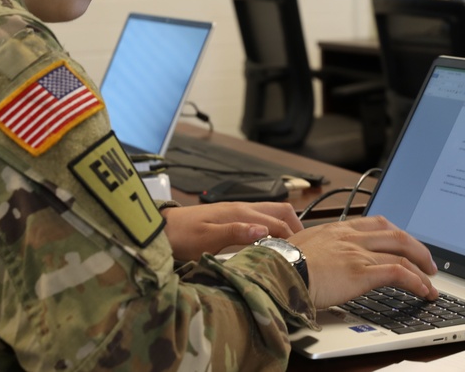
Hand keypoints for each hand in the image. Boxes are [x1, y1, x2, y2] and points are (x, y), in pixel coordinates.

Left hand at [162, 202, 303, 260]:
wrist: (161, 230)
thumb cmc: (181, 236)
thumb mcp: (207, 239)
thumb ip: (236, 233)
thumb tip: (264, 230)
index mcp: (240, 212)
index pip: (278, 223)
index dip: (292, 238)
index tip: (299, 257)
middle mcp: (242, 207)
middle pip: (281, 210)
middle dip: (296, 227)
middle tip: (302, 250)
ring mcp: (237, 210)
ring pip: (271, 212)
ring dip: (285, 225)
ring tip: (290, 246)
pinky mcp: (231, 216)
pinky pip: (260, 216)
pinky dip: (273, 225)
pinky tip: (270, 241)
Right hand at [288, 216, 437, 307]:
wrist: (278, 271)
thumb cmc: (282, 263)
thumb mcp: (302, 247)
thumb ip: (318, 248)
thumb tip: (318, 258)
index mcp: (337, 229)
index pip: (376, 223)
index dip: (395, 233)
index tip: (404, 242)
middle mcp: (351, 237)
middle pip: (395, 234)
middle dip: (417, 248)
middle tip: (428, 262)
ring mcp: (358, 252)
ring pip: (402, 252)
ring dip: (422, 267)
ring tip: (430, 280)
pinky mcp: (362, 272)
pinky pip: (398, 273)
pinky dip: (416, 281)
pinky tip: (423, 290)